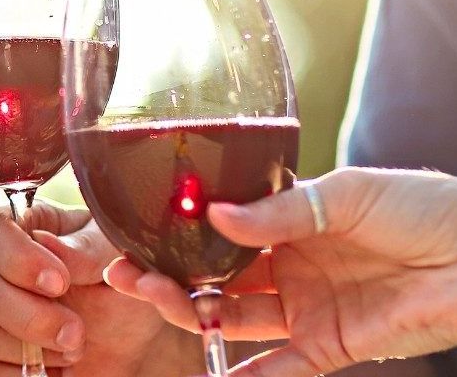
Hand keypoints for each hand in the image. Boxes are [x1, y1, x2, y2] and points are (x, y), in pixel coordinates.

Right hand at [0, 202, 204, 375]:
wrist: (132, 342)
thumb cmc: (120, 286)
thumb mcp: (116, 259)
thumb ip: (87, 248)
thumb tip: (48, 243)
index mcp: (23, 227)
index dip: (16, 256)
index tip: (60, 282)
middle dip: (26, 313)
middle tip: (76, 331)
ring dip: (23, 346)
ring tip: (72, 350)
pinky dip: (15, 374)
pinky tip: (53, 370)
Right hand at [106, 167, 456, 375]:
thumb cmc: (425, 209)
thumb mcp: (346, 194)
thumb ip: (280, 210)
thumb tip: (216, 214)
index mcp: (289, 221)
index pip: (220, 231)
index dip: (179, 234)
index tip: (138, 232)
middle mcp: (287, 265)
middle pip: (213, 276)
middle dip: (167, 275)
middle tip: (126, 273)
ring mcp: (304, 307)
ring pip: (231, 316)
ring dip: (190, 313)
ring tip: (151, 297)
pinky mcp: (327, 345)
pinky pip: (276, 369)